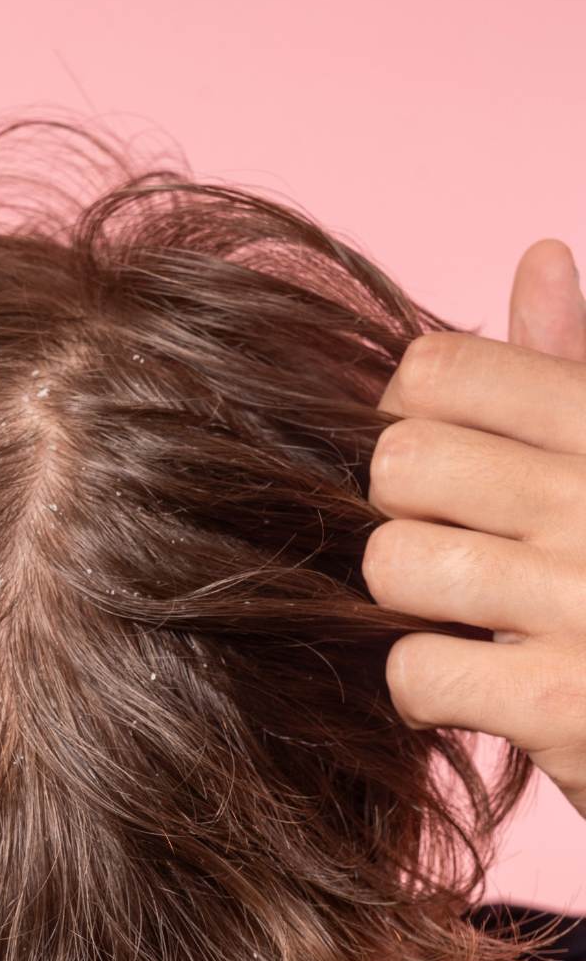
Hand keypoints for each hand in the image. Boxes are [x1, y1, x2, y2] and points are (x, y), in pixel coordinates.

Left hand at [362, 242, 585, 818]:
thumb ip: (574, 374)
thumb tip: (540, 259)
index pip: (436, 371)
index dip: (407, 421)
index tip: (439, 473)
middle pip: (398, 464)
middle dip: (404, 515)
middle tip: (451, 556)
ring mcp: (585, 599)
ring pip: (393, 564)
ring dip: (410, 606)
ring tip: (463, 622)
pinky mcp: (561, 702)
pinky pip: (413, 669)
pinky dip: (423, 692)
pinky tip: (469, 692)